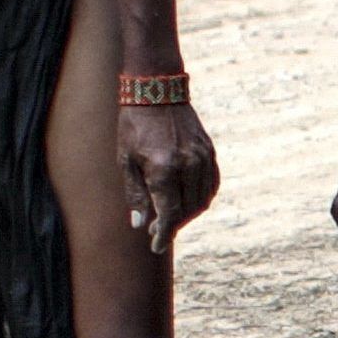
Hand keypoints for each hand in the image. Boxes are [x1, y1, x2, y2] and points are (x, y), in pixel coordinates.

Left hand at [121, 102, 219, 255]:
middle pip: (187, 210)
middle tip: (158, 231)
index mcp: (163, 168)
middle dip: (173, 225)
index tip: (156, 247)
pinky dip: (202, 198)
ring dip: (188, 214)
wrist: (156, 90)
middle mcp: (187, 164)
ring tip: (172, 218)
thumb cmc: (135, 125)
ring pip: (202, 200)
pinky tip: (189, 202)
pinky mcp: (209, 151)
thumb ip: (135, 194)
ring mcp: (202, 157)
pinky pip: (211, 184)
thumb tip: (140, 224)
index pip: (169, 213)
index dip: (163, 234)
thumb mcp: (126, 160)